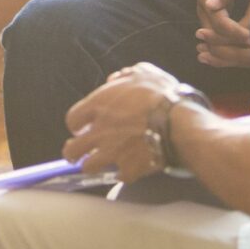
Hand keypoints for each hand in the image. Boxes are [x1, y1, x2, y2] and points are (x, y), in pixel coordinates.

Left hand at [62, 64, 186, 181]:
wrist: (177, 123)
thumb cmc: (161, 95)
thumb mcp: (143, 73)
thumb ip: (125, 76)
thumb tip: (114, 79)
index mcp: (99, 106)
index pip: (72, 118)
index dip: (77, 124)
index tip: (83, 127)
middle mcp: (99, 130)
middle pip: (72, 149)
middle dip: (74, 152)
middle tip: (79, 153)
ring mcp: (111, 152)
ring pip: (89, 166)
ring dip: (94, 165)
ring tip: (101, 164)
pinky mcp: (127, 169)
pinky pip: (120, 175)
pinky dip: (125, 173)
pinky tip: (130, 169)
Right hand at [190, 0, 249, 47]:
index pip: (220, 23)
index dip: (235, 32)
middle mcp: (203, 8)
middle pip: (215, 37)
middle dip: (234, 47)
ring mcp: (205, 14)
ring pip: (214, 40)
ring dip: (231, 50)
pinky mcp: (211, 17)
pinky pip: (217, 36)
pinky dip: (229, 45)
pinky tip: (247, 50)